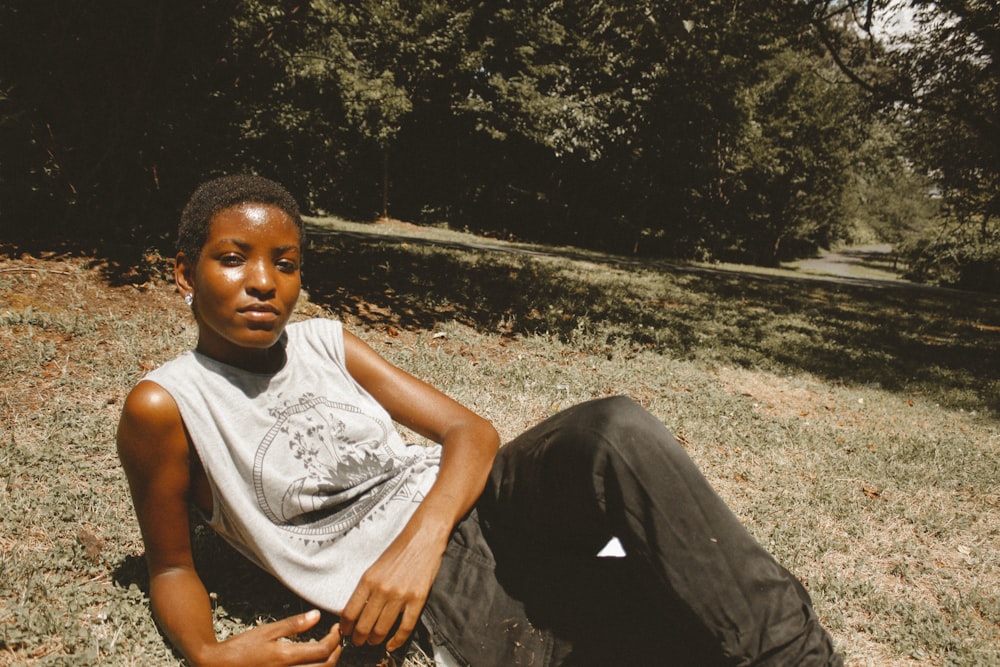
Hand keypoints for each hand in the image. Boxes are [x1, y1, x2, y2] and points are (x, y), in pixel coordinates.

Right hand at [195, 611, 342, 666]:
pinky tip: (312, 661)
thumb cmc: (240, 648)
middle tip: (336, 639)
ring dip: (328, 663)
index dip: (335, 639)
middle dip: (336, 652)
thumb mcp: (267, 631)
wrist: (218, 666)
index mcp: (286, 657)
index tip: (336, 629)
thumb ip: (294, 625)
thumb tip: (317, 616)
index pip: (323, 650)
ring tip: (327, 649)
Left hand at [339, 526, 445, 652]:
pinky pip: (405, 628)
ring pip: (382, 629)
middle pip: (364, 625)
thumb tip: (353, 611)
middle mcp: (382, 589)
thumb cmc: (399, 550)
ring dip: (375, 640)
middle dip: (358, 638)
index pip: (350, 612)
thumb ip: (365, 588)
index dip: (345, 627)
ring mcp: (400, 596)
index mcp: (368, 580)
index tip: (345, 633)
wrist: (423, 537)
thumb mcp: (375, 567)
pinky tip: (391, 645)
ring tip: (373, 642)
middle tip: (358, 642)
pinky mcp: (417, 599)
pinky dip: (397, 641)